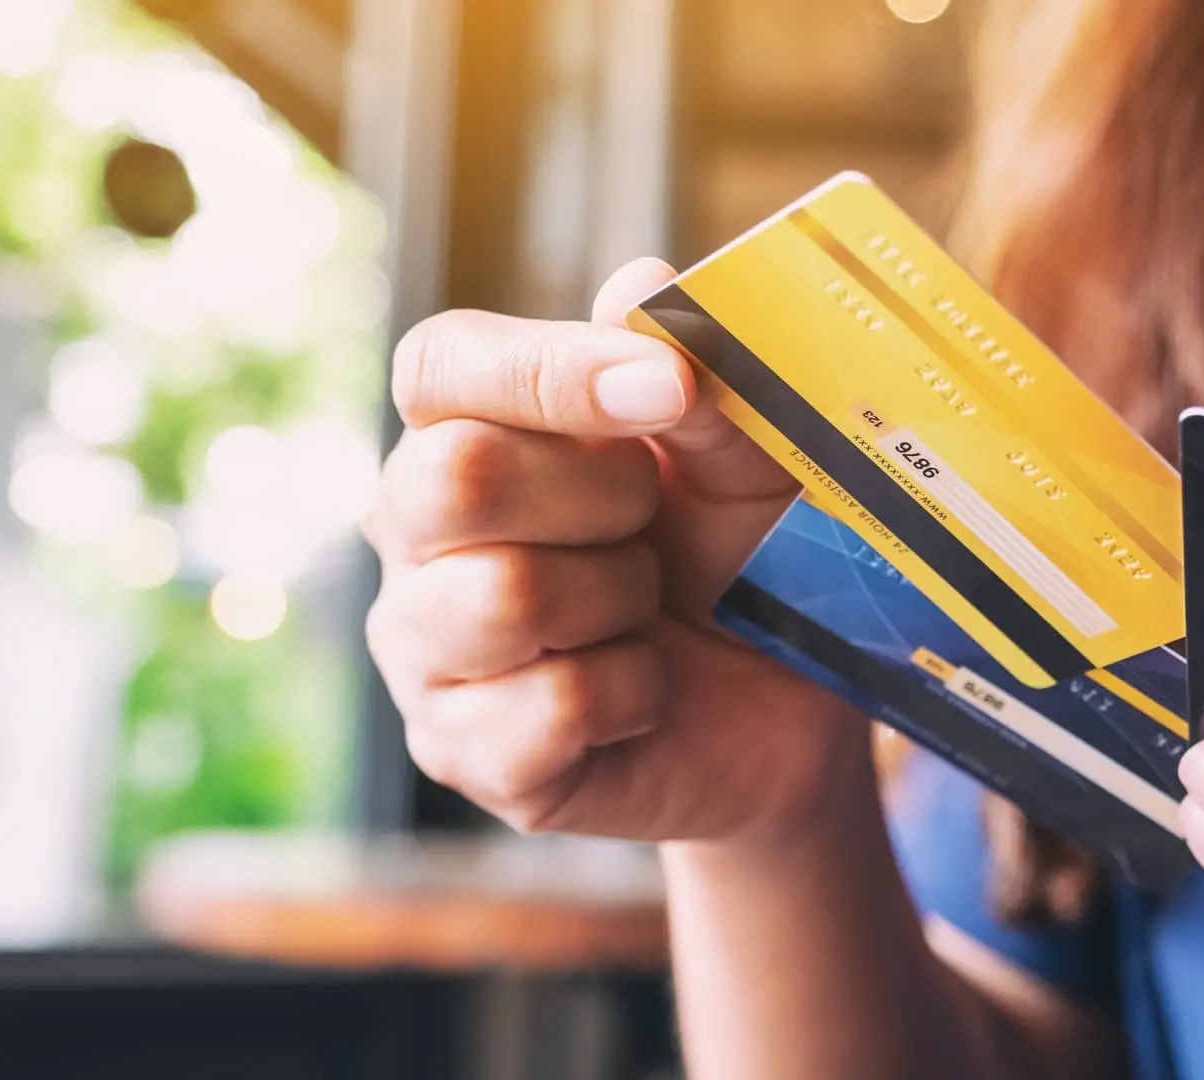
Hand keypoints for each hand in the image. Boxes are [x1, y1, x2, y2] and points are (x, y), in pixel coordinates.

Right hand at [364, 259, 868, 841]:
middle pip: (452, 477)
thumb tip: (641, 286)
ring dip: (621, 601)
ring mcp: (425, 647)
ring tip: (651, 611)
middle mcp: (418, 533)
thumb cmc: (746, 558)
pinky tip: (645, 692)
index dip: (552, 370)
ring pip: (502, 599)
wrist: (786, 708)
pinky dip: (632, 695)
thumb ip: (703, 378)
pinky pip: (547, 711)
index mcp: (472, 429)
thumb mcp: (750, 462)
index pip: (442, 365)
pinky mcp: (461, 751)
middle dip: (601, 497)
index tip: (669, 389)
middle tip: (658, 523)